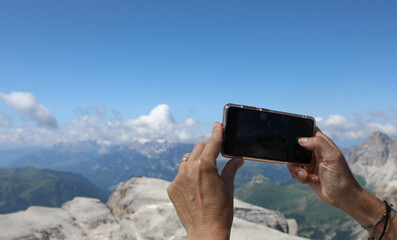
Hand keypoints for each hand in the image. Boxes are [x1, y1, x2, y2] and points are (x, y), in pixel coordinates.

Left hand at [167, 122, 243, 239]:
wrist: (205, 232)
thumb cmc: (221, 211)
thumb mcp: (228, 187)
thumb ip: (231, 168)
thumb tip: (238, 158)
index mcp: (204, 166)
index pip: (212, 143)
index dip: (217, 133)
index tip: (218, 125)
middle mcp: (188, 169)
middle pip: (198, 148)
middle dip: (208, 147)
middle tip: (216, 149)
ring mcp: (177, 179)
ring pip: (187, 160)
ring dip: (197, 160)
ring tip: (206, 169)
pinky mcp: (172, 188)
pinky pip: (180, 174)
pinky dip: (188, 175)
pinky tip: (196, 185)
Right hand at [287, 127, 361, 207]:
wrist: (343, 197)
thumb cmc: (341, 176)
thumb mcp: (332, 157)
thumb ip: (318, 143)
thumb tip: (301, 139)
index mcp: (323, 144)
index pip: (309, 131)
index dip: (301, 132)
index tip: (295, 139)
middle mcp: (315, 152)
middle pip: (296, 147)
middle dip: (294, 155)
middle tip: (300, 163)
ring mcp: (310, 164)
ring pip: (293, 161)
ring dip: (296, 169)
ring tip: (305, 176)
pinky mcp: (306, 174)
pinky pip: (294, 172)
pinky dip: (298, 176)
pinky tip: (309, 180)